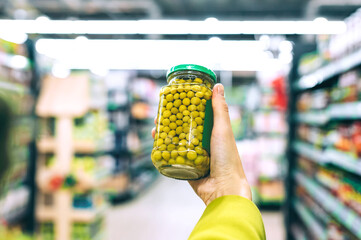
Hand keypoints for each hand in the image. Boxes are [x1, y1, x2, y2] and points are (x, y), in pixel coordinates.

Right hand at [152, 84, 251, 204]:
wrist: (224, 188)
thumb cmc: (228, 158)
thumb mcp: (223, 129)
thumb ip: (219, 109)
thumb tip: (218, 86)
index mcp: (213, 133)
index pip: (196, 116)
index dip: (184, 108)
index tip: (173, 101)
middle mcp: (203, 143)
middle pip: (182, 128)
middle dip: (169, 121)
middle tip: (158, 116)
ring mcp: (193, 155)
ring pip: (175, 141)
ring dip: (164, 134)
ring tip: (154, 129)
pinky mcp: (186, 167)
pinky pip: (173, 156)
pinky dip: (163, 150)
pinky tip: (155, 144)